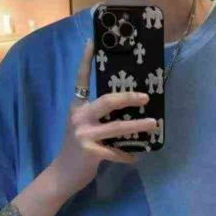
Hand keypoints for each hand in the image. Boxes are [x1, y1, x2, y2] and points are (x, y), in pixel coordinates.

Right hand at [50, 39, 158, 198]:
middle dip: (129, 98)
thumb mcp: (81, 127)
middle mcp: (80, 117)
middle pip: (108, 101)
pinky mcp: (90, 152)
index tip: (93, 41)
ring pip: (117, 127)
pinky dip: (127, 155)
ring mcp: (84, 134)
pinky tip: (135, 157)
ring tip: (153, 124)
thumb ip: (95, 117)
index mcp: (77, 107)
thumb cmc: (76, 150)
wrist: (62, 174)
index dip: (86, 60)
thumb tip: (123, 110)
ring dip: (138, 126)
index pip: (81, 79)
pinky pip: (116, 152)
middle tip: (146, 97)